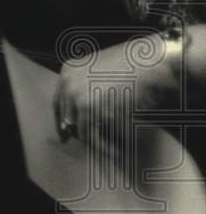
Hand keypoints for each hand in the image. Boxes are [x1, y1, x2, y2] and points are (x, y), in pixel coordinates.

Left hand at [53, 36, 178, 146]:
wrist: (154, 62)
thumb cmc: (136, 69)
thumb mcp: (103, 73)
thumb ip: (88, 90)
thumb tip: (74, 122)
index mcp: (68, 70)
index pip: (58, 103)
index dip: (61, 122)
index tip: (65, 136)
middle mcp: (67, 81)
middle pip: (66, 118)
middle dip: (78, 135)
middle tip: (93, 146)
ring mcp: (76, 94)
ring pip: (80, 130)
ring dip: (96, 144)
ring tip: (112, 151)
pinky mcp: (90, 107)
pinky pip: (92, 136)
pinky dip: (104, 147)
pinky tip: (117, 151)